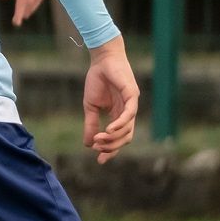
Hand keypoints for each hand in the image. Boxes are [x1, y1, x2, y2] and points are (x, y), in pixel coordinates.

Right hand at [83, 35, 139, 163]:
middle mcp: (128, 113)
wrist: (101, 60)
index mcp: (119, 115)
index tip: (99, 160)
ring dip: (114, 137)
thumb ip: (91, 124)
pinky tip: (109, 129)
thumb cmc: (97, 80)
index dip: (110, 150)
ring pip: (128, 129)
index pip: (118, 138)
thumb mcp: (90, 106)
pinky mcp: (132, 96)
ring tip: (100, 139)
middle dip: (112, 147)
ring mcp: (131, 105)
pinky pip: (129, 114)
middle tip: (97, 149)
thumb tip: (87, 144)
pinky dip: (120, 124)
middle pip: (125, 138)